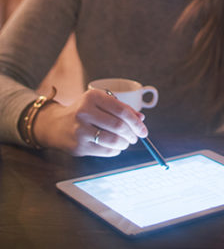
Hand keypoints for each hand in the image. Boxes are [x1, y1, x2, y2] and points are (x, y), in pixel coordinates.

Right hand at [32, 89, 147, 155]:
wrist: (56, 124)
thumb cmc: (84, 111)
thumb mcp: (100, 102)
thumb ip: (121, 108)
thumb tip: (141, 118)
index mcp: (93, 97)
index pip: (122, 110)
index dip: (136, 122)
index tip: (143, 129)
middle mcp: (85, 112)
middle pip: (119, 126)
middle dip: (132, 134)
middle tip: (136, 137)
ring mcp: (80, 130)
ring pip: (113, 140)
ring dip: (125, 143)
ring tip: (126, 142)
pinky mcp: (78, 146)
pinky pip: (104, 151)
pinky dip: (115, 150)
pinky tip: (115, 147)